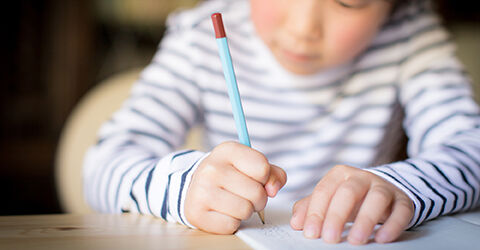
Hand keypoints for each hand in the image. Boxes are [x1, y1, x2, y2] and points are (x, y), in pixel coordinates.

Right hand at [185, 141, 286, 233]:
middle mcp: (211, 168)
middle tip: (245, 194)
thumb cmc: (229, 175)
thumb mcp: (250, 165)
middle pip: (257, 192)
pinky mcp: (196, 213)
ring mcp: (202, 191)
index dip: (265, 177)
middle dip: (258, 198)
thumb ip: (272, 174)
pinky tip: (223, 212)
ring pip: (245, 210)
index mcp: (227, 150)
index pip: (262, 168)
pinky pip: (231, 225)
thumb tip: (273, 190)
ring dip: (245, 211)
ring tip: (234, 203)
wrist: (195, 186)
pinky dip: (232, 222)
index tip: (255, 178)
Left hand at [290, 165, 412, 244]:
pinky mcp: (403, 200)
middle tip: (329, 238)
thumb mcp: (329, 200)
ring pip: (377, 198)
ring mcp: (384, 187)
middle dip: (337, 216)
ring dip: (366, 220)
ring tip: (355, 240)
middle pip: (348, 192)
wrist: (383, 192)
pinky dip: (393, 225)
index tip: (310, 232)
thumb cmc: (350, 199)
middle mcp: (362, 177)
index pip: (324, 191)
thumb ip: (310, 208)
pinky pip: (401, 210)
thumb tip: (296, 222)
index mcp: (339, 175)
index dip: (316, 212)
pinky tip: (382, 238)